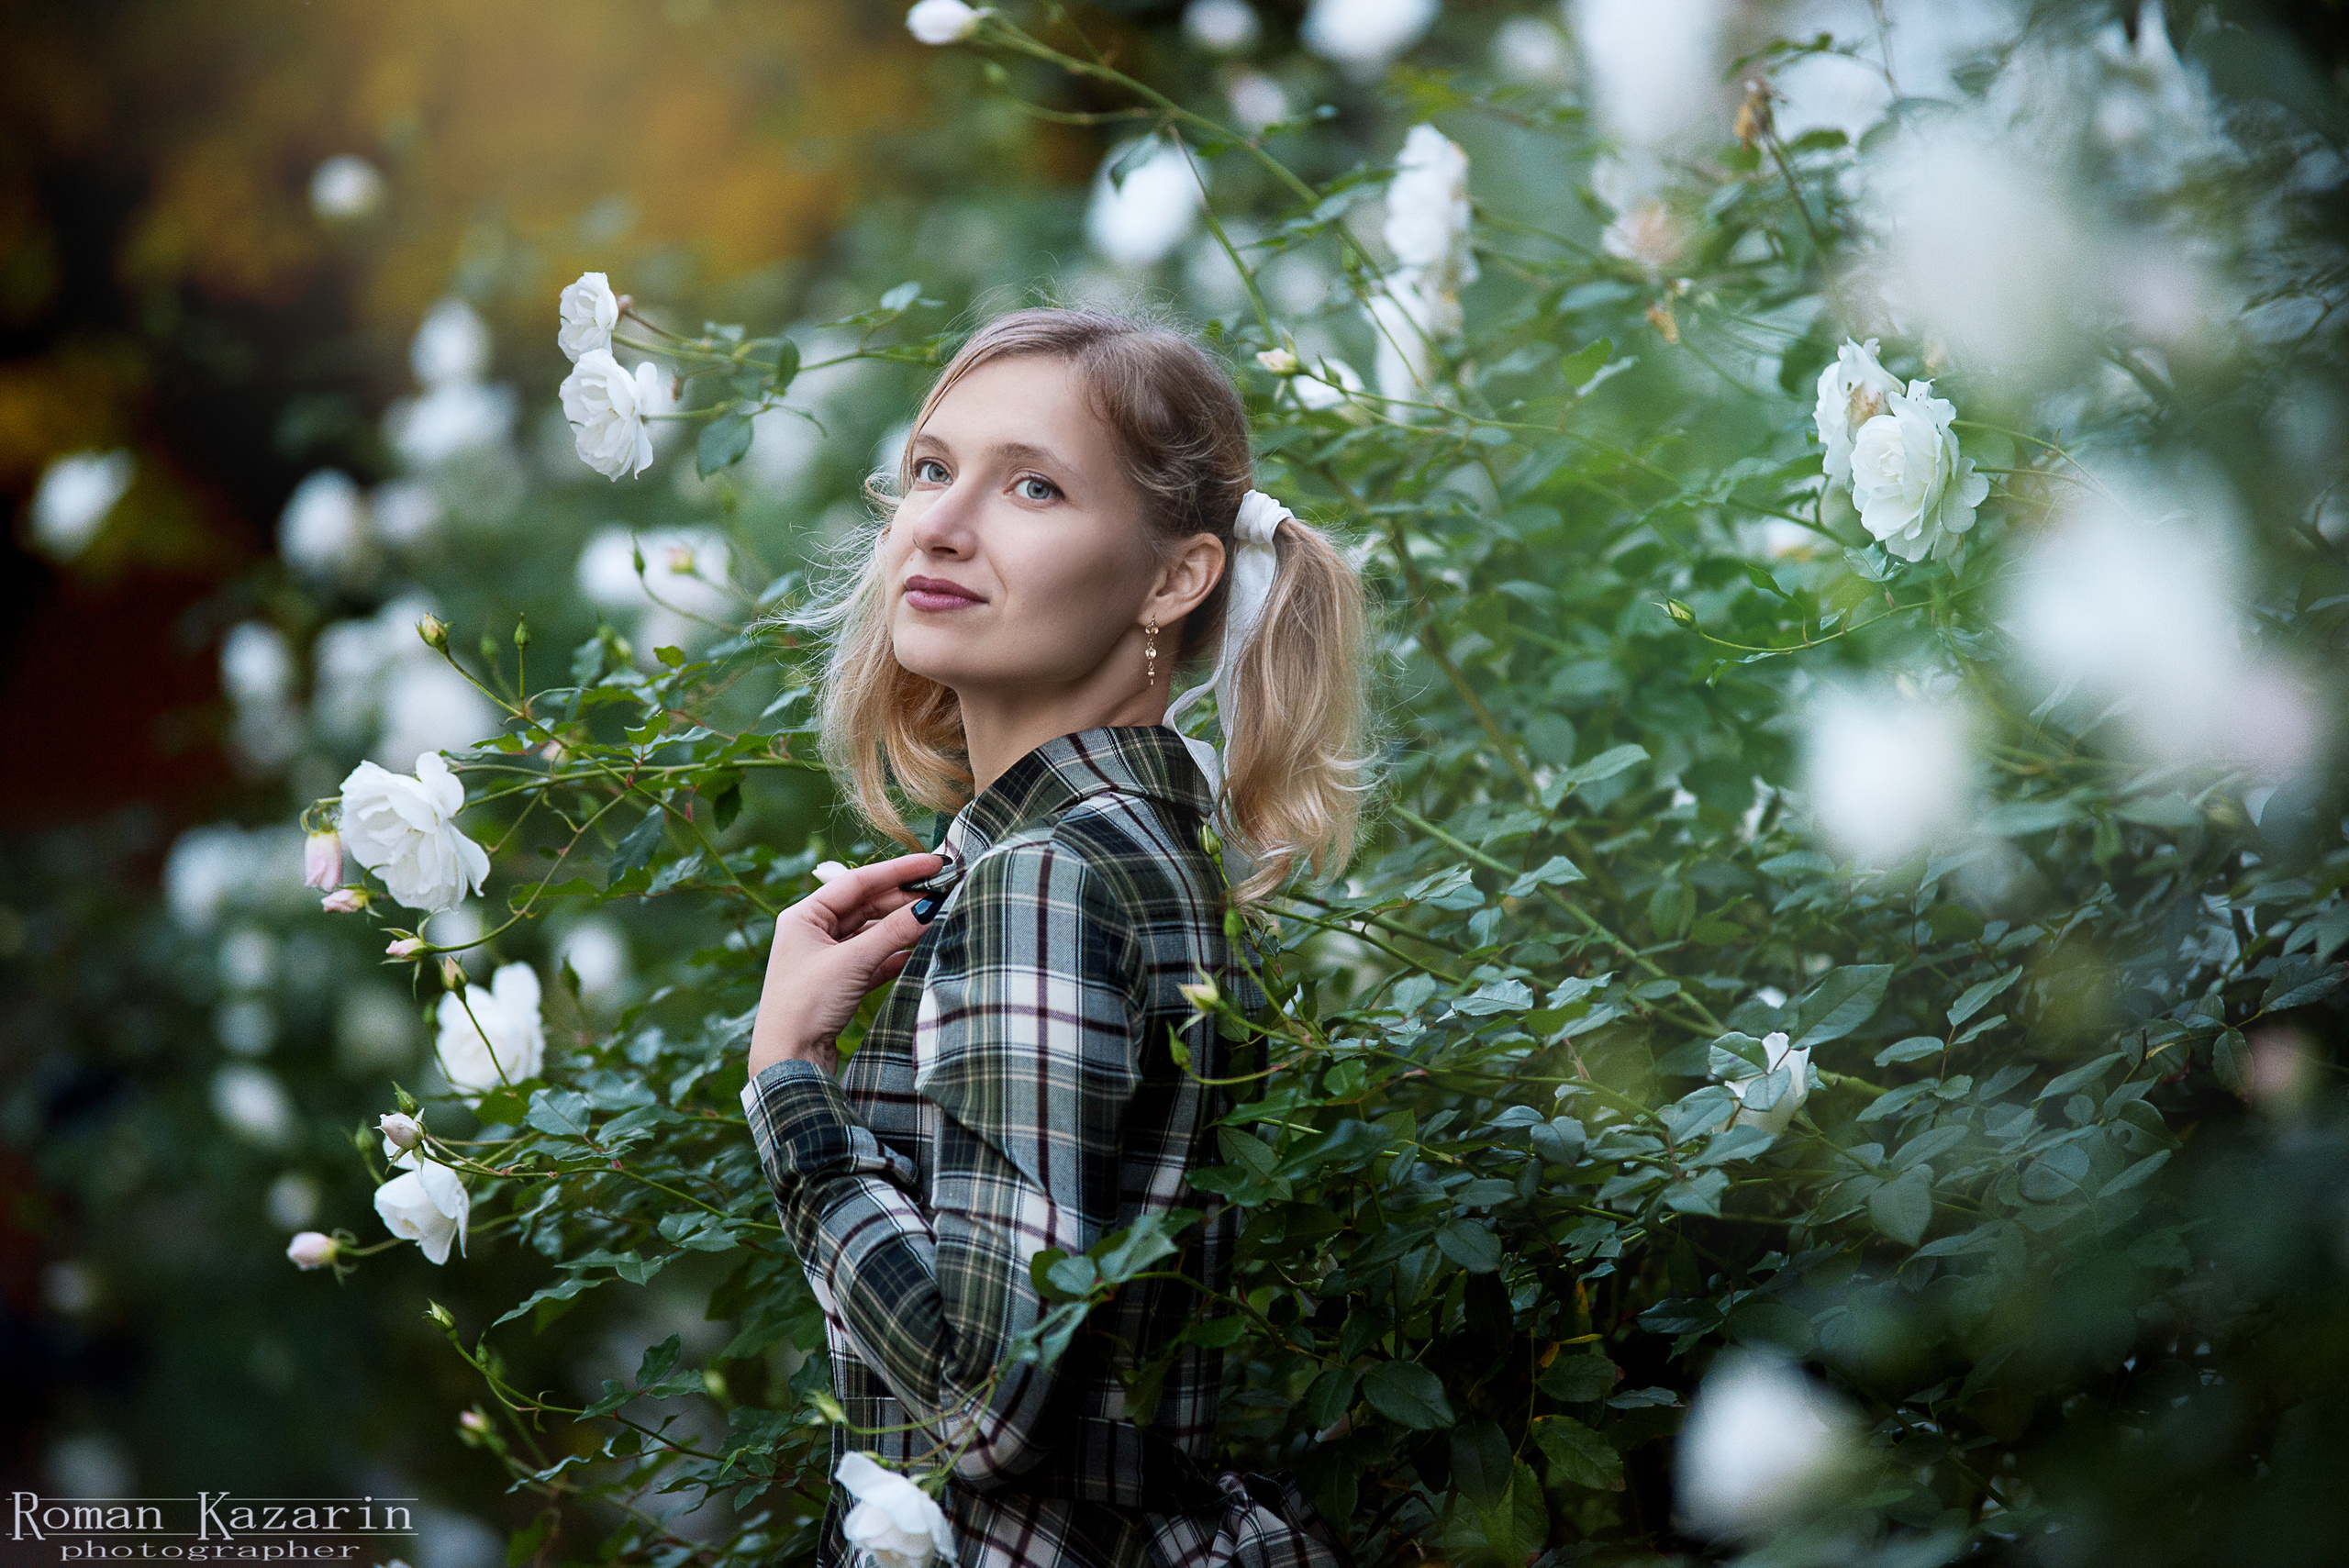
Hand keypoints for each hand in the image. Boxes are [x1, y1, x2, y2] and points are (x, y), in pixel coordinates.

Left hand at [748, 851, 943, 1076]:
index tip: (934, 863)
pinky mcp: (839, 983)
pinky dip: (896, 954)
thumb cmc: (806, 1004)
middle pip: (867, 905)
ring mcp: (826, 958)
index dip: (899, 870)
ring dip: (902, 927)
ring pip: (872, 933)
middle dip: (904, 900)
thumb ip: (893, 932)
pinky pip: (873, 959)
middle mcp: (813, 932)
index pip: (858, 881)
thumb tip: (930, 907)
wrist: (788, 1061)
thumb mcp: (853, 962)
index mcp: (804, 916)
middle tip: (943, 891)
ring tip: (938, 918)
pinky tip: (920, 950)